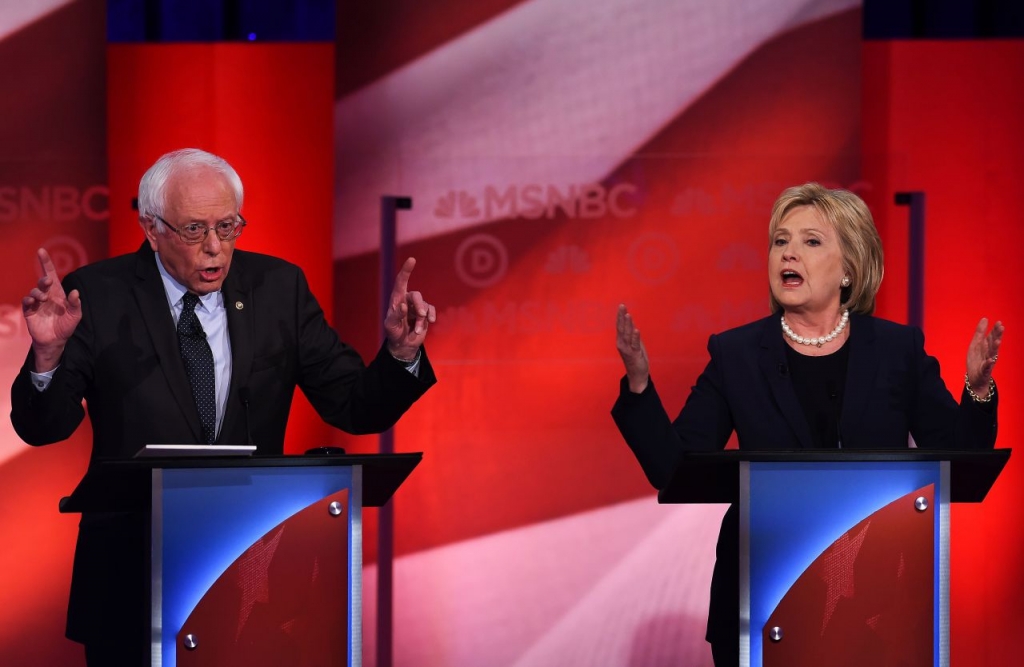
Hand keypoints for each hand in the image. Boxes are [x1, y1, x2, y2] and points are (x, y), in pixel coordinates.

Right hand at [22, 248, 81, 371]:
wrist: (55, 341)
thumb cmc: (66, 326)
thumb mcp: (75, 316)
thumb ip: (75, 304)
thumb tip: (75, 292)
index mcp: (58, 293)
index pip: (51, 274)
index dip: (46, 263)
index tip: (41, 251)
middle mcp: (47, 295)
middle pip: (42, 282)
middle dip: (43, 280)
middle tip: (47, 282)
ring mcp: (37, 303)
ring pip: (34, 291)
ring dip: (38, 292)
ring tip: (43, 298)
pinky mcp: (29, 311)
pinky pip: (26, 302)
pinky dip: (29, 300)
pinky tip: (33, 302)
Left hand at [384, 257, 435, 360]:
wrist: (403, 345)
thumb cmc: (393, 333)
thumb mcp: (390, 326)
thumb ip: (396, 315)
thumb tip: (404, 305)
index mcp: (396, 299)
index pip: (401, 281)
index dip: (406, 270)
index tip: (412, 260)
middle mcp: (407, 300)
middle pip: (416, 295)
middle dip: (419, 305)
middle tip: (421, 316)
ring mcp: (417, 306)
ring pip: (424, 305)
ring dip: (421, 318)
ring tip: (416, 329)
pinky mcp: (425, 314)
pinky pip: (431, 311)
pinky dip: (430, 317)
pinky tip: (430, 323)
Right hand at [616, 304, 649, 392]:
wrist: (637, 374)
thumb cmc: (636, 358)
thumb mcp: (634, 343)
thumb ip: (632, 333)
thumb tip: (631, 322)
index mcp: (621, 340)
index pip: (620, 326)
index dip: (620, 316)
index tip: (622, 306)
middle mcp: (622, 344)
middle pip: (621, 328)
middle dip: (621, 317)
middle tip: (622, 306)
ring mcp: (627, 349)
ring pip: (627, 334)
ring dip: (627, 324)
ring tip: (628, 315)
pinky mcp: (634, 354)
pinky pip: (634, 344)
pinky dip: (635, 337)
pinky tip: (636, 330)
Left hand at [966, 317, 1003, 398]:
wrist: (975, 378)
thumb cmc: (977, 359)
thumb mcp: (976, 344)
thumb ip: (980, 332)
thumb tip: (985, 318)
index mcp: (987, 346)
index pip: (992, 337)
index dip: (995, 330)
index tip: (999, 322)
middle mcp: (989, 353)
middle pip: (993, 343)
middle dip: (997, 336)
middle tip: (1001, 328)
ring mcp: (988, 362)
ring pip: (992, 354)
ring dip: (995, 347)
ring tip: (997, 341)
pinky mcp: (984, 370)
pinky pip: (987, 366)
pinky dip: (988, 363)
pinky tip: (990, 360)